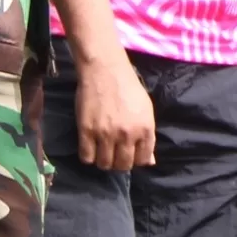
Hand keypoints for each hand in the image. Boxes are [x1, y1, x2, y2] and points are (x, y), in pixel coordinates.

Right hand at [75, 54, 155, 170]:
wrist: (105, 71)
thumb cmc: (128, 88)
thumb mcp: (146, 111)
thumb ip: (147, 137)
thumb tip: (149, 162)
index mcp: (145, 129)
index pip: (142, 160)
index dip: (136, 160)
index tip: (129, 154)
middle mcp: (127, 135)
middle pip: (123, 165)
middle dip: (119, 163)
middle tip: (114, 154)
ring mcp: (106, 134)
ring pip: (104, 164)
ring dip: (103, 161)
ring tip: (102, 151)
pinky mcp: (86, 131)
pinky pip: (86, 157)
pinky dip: (88, 156)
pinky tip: (90, 147)